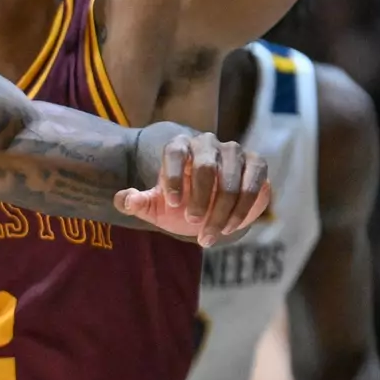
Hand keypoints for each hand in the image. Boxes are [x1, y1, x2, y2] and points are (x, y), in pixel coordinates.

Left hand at [114, 133, 271, 246]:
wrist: (208, 209)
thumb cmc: (178, 204)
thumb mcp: (155, 206)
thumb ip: (137, 203)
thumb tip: (123, 200)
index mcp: (179, 146)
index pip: (174, 153)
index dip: (173, 177)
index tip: (172, 205)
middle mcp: (207, 143)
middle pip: (206, 167)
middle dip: (200, 199)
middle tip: (192, 223)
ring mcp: (234, 152)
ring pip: (232, 181)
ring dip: (221, 212)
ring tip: (208, 236)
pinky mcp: (256, 164)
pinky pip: (254, 184)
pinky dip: (242, 209)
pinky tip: (229, 228)